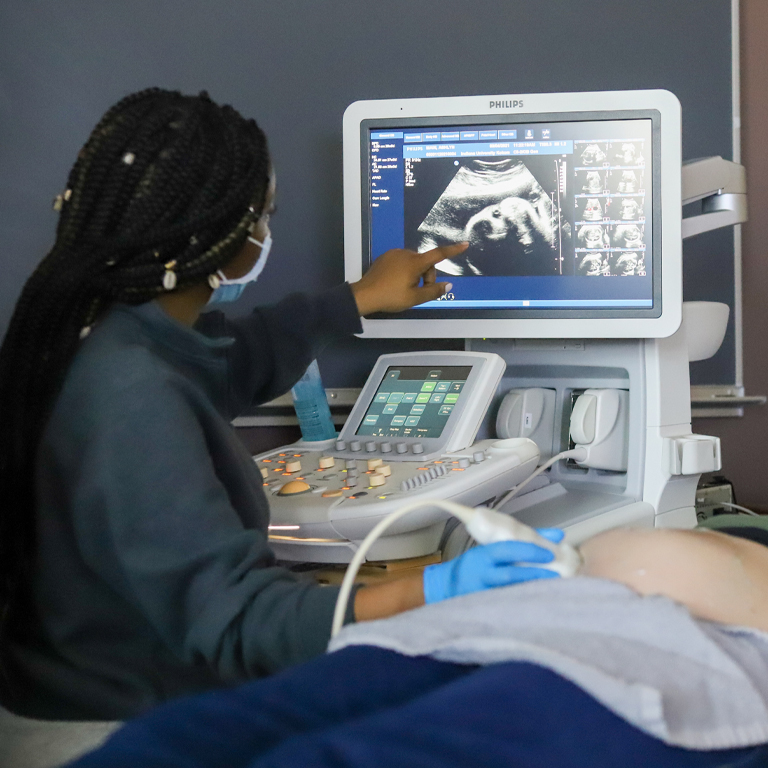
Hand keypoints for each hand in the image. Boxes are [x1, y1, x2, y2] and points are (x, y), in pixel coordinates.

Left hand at [349, 242, 467, 316]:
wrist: (365, 295)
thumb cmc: (391, 297)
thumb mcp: (414, 298)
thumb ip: (433, 292)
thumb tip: (448, 285)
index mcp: (414, 262)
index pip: (438, 254)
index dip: (453, 250)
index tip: (464, 244)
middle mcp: (405, 253)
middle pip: (425, 263)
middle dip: (426, 277)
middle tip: (419, 293)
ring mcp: (394, 254)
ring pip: (413, 263)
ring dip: (415, 275)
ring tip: (405, 290)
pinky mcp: (385, 257)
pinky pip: (401, 262)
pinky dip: (404, 271)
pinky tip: (396, 284)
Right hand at [422, 528, 564, 603]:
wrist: (445, 587)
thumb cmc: (474, 566)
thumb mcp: (492, 549)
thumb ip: (522, 542)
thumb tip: (558, 536)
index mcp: (484, 555)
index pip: (506, 550)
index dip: (528, 551)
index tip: (550, 553)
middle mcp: (482, 574)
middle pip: (508, 574)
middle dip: (533, 574)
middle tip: (556, 574)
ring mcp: (483, 593)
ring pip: (508, 593)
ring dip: (529, 590)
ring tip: (551, 590)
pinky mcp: (485, 609)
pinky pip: (505, 606)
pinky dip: (521, 604)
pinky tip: (537, 604)